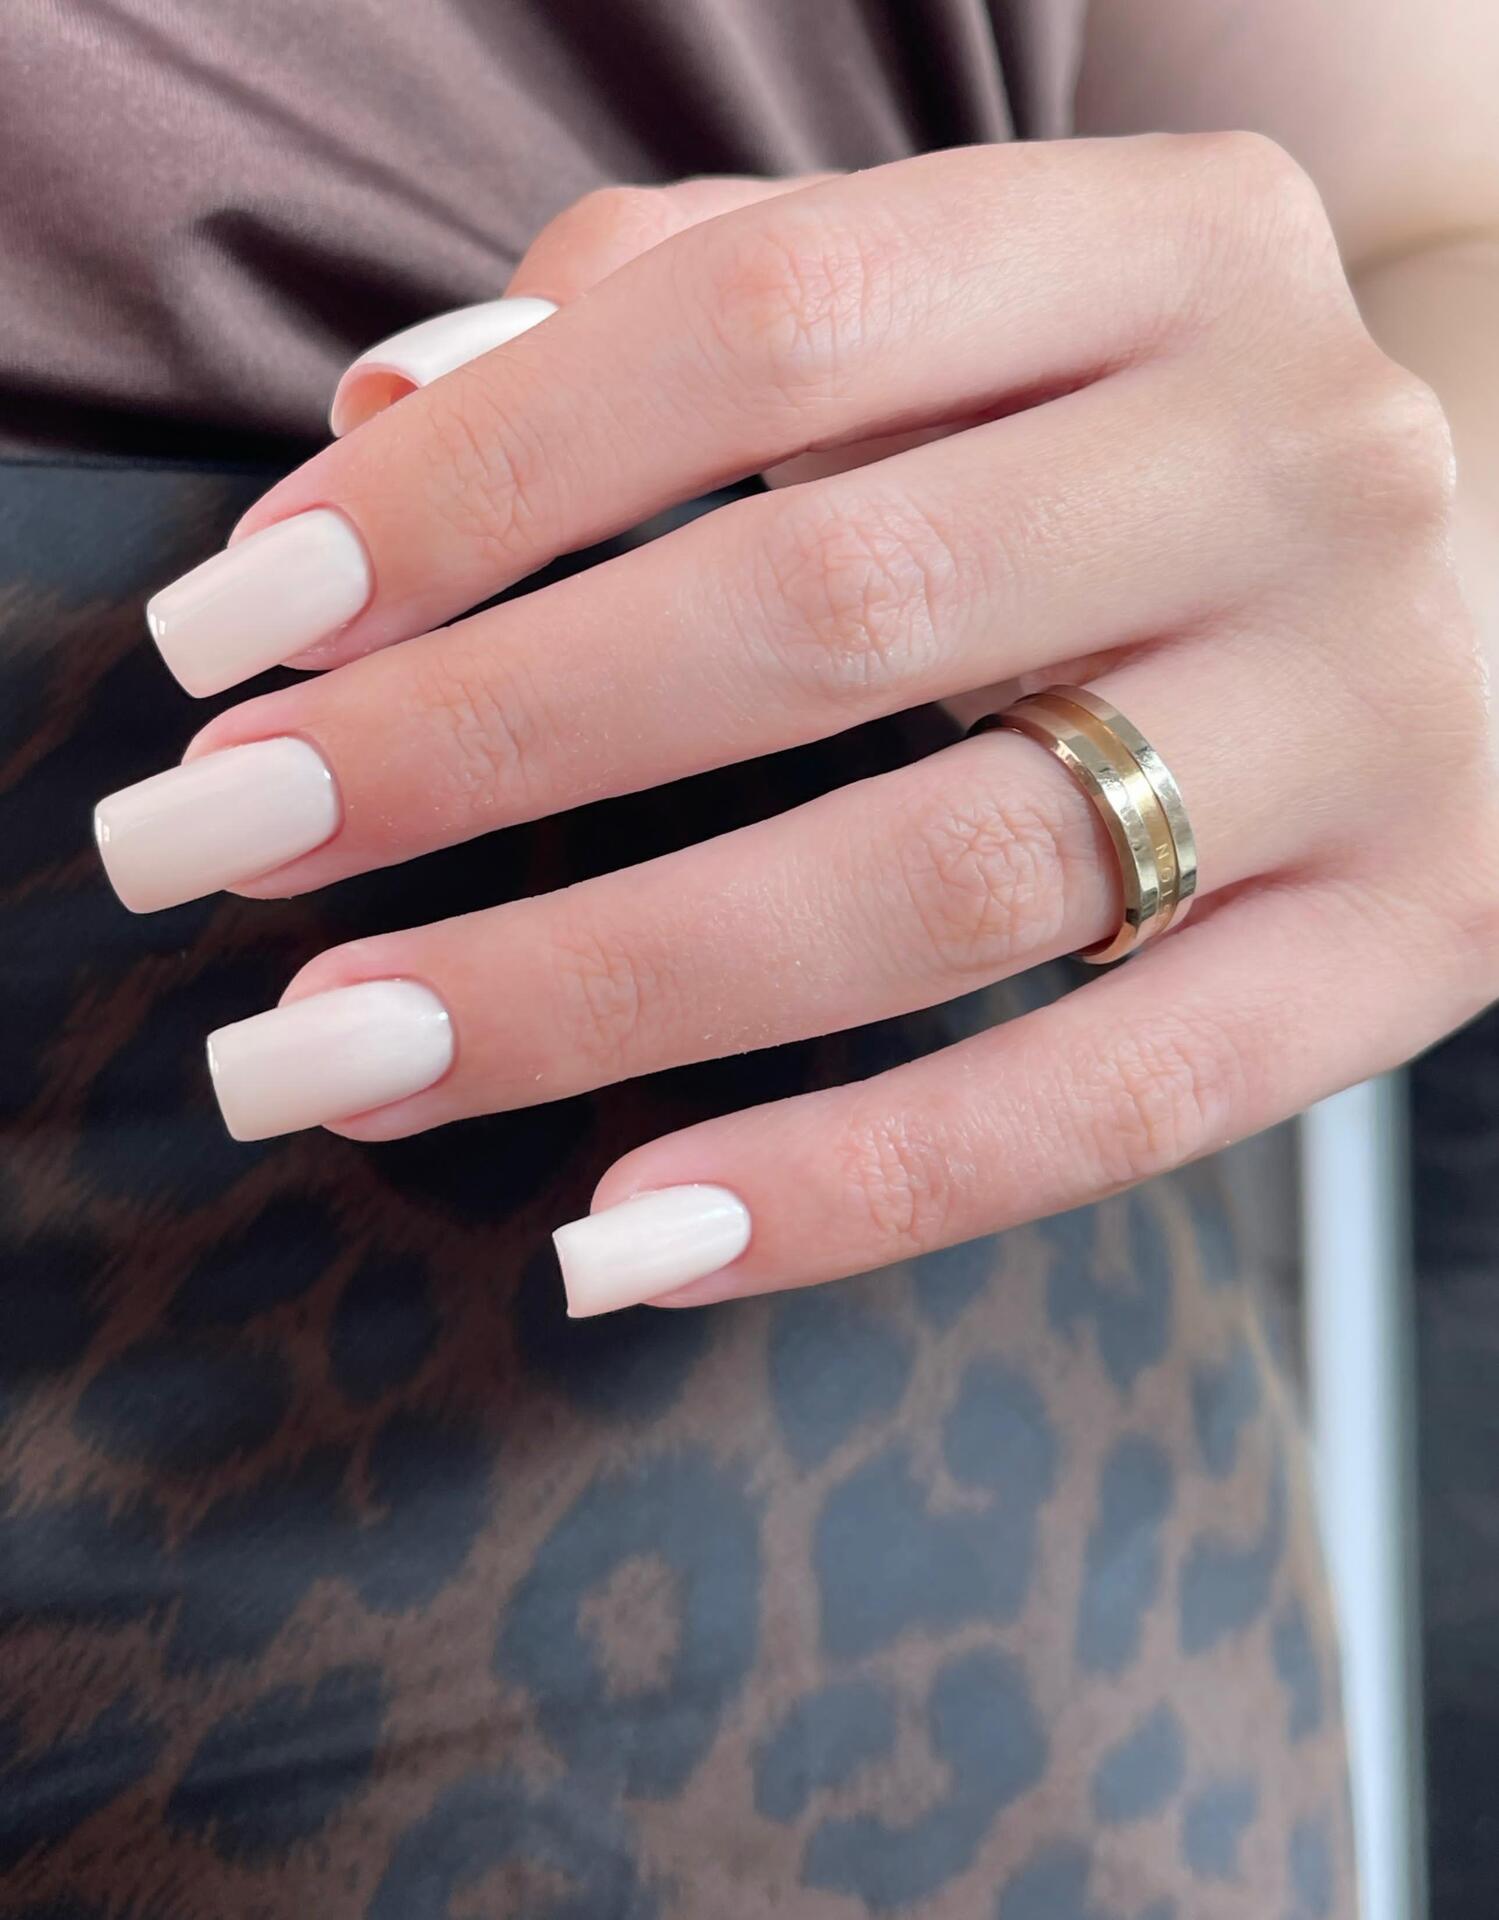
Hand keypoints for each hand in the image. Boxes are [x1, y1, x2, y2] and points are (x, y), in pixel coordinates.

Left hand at [94, 139, 1498, 1316]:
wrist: (1492, 576)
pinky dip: (853, 1187)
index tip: (240, 627)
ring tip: (340, 1057)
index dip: (475, 481)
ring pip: (943, 876)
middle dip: (478, 742)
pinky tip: (622, 1243)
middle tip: (216, 846)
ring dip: (598, 983)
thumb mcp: (960, 314)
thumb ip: (676, 315)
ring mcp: (1380, 716)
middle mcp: (1302, 457)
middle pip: (826, 609)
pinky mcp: (1416, 946)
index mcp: (1170, 242)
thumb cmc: (1134, 442)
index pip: (763, 317)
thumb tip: (375, 435)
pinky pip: (1113, 1104)